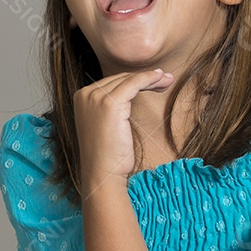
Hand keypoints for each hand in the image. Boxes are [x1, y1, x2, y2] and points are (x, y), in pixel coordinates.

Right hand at [73, 68, 173, 191]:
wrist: (102, 173)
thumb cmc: (108, 155)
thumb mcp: (107, 124)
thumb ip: (113, 106)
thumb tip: (133, 91)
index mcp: (81, 97)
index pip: (112, 82)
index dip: (135, 80)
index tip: (154, 81)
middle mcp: (85, 94)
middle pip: (120, 78)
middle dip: (145, 77)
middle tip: (166, 79)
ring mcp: (95, 97)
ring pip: (129, 79)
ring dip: (152, 77)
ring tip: (168, 80)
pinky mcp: (109, 103)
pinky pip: (134, 83)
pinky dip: (150, 78)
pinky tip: (162, 80)